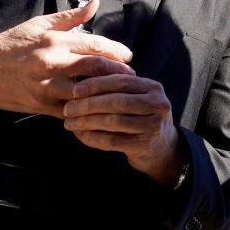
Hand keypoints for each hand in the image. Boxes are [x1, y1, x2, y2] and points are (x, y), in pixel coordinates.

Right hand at [0, 0, 133, 117]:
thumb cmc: (11, 44)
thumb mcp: (39, 25)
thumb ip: (70, 17)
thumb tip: (95, 3)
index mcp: (54, 41)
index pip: (94, 45)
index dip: (116, 51)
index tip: (128, 56)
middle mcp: (52, 63)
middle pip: (95, 68)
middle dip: (118, 72)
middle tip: (131, 75)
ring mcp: (46, 87)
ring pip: (85, 92)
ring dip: (105, 93)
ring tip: (120, 92)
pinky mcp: (41, 106)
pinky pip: (70, 111)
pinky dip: (86, 111)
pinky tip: (98, 109)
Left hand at [65, 74, 183, 184]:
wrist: (161, 148)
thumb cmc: (141, 117)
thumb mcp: (137, 98)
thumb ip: (118, 89)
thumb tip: (80, 82)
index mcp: (153, 88)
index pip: (121, 81)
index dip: (96, 84)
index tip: (75, 90)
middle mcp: (157, 104)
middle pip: (117, 101)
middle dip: (88, 104)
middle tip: (68, 108)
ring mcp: (153, 126)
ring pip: (113, 121)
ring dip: (87, 122)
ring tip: (69, 122)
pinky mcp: (143, 145)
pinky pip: (111, 141)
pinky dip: (92, 137)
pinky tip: (80, 135)